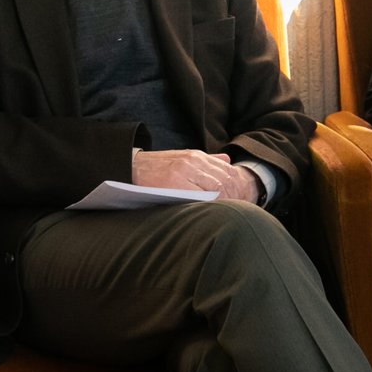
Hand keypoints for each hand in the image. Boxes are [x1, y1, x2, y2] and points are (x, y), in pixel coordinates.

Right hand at [131, 150, 259, 201]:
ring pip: (214, 188)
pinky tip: (211, 213)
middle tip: (238, 212)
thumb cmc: (158, 168)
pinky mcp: (173, 182)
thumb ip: (206, 160)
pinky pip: (198, 196)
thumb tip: (228, 161)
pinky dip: (208, 204)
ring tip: (227, 215)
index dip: (236, 188)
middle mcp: (192, 162)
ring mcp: (183, 171)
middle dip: (233, 197)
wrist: (131, 168)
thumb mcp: (183, 158)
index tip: (241, 202)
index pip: (226, 172)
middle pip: (224, 181)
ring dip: (224, 202)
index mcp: (196, 156)